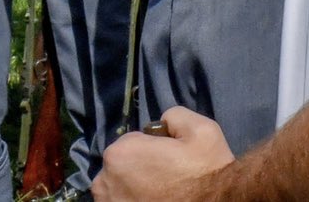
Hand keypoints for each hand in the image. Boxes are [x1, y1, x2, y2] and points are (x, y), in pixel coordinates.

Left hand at [95, 108, 233, 199]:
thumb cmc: (204, 172)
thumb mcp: (202, 129)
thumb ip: (175, 115)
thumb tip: (162, 122)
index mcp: (122, 153)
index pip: (131, 140)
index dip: (152, 146)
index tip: (169, 157)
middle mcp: (104, 179)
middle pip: (121, 163)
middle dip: (139, 165)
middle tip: (166, 174)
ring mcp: (107, 201)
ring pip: (118, 185)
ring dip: (133, 185)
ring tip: (159, 190)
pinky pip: (119, 200)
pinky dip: (131, 199)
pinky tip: (153, 200)